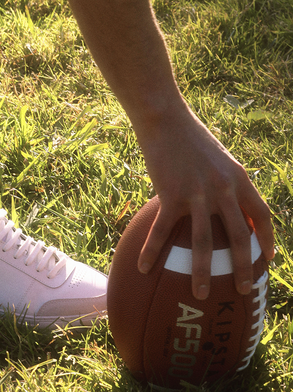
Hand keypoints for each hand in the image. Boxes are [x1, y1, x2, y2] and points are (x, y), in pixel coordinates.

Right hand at [135, 104, 273, 299]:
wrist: (165, 119)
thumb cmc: (189, 135)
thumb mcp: (218, 156)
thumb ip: (226, 180)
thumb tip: (225, 201)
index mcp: (239, 179)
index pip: (261, 214)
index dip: (267, 239)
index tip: (267, 259)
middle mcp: (223, 189)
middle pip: (239, 235)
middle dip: (243, 266)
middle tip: (244, 290)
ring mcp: (197, 193)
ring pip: (203, 241)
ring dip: (202, 271)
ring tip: (201, 293)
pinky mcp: (170, 194)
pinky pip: (162, 229)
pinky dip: (153, 250)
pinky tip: (145, 266)